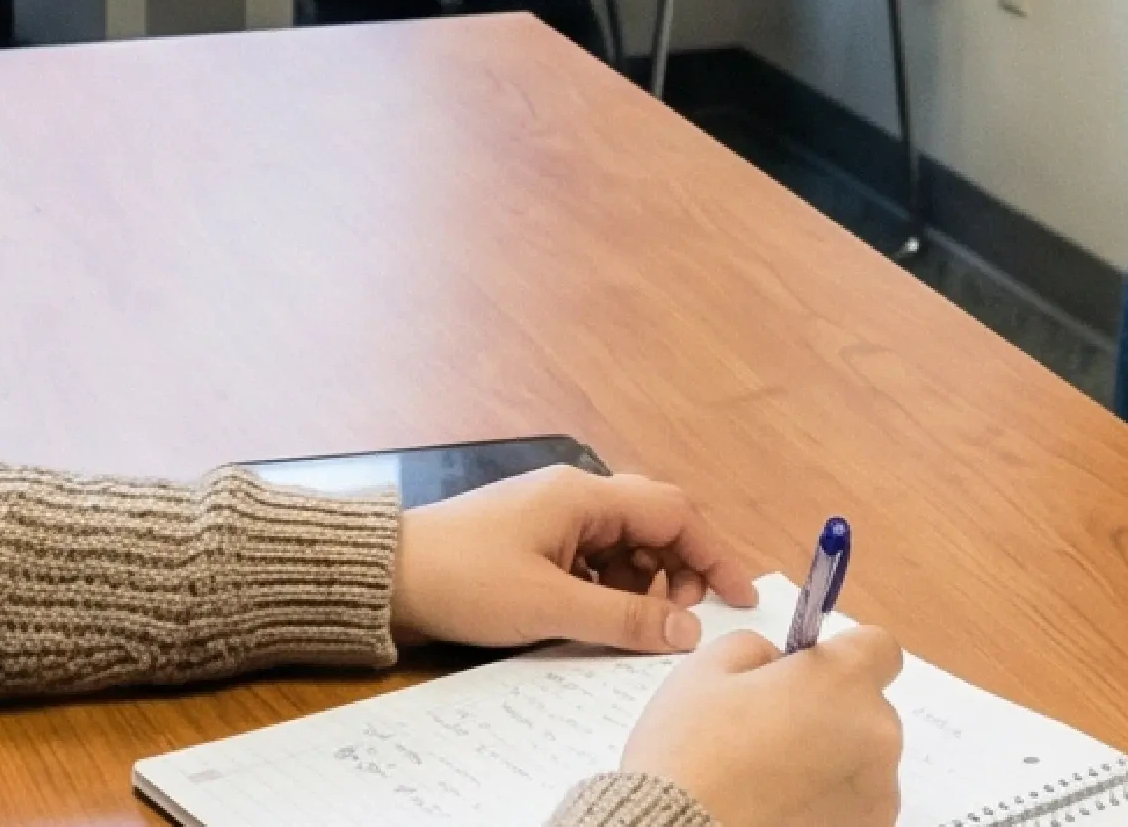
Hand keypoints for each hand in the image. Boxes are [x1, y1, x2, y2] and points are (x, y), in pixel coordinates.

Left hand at [391, 466, 766, 654]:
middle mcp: (575, 496)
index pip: (675, 513)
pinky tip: (598, 616)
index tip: (739, 596)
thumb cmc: (462, 579)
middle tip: (680, 618)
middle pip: (655, 523)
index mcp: (584, 496)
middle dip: (679, 569)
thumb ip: (624, 618)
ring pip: (626, 544)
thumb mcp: (550, 606)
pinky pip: (594, 558)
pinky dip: (611, 586)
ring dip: (644, 581)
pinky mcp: (535, 540)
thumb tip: (687, 629)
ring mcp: (554, 517)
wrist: (388, 577)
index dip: (714, 554)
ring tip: (635, 623)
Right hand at [618, 624, 907, 826]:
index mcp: (841, 682)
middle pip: (867, 709)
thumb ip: (755, 649)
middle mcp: (876, 735)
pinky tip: (781, 809)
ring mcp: (879, 793)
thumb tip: (776, 663)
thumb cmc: (690, 757)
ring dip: (830, 763)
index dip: (842, 656)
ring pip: (862, 761)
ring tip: (770, 781)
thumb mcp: (704, 672)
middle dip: (829, 714)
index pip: (879, 648)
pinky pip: (855, 806)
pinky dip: (828, 805)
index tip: (810, 674)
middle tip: (770, 734)